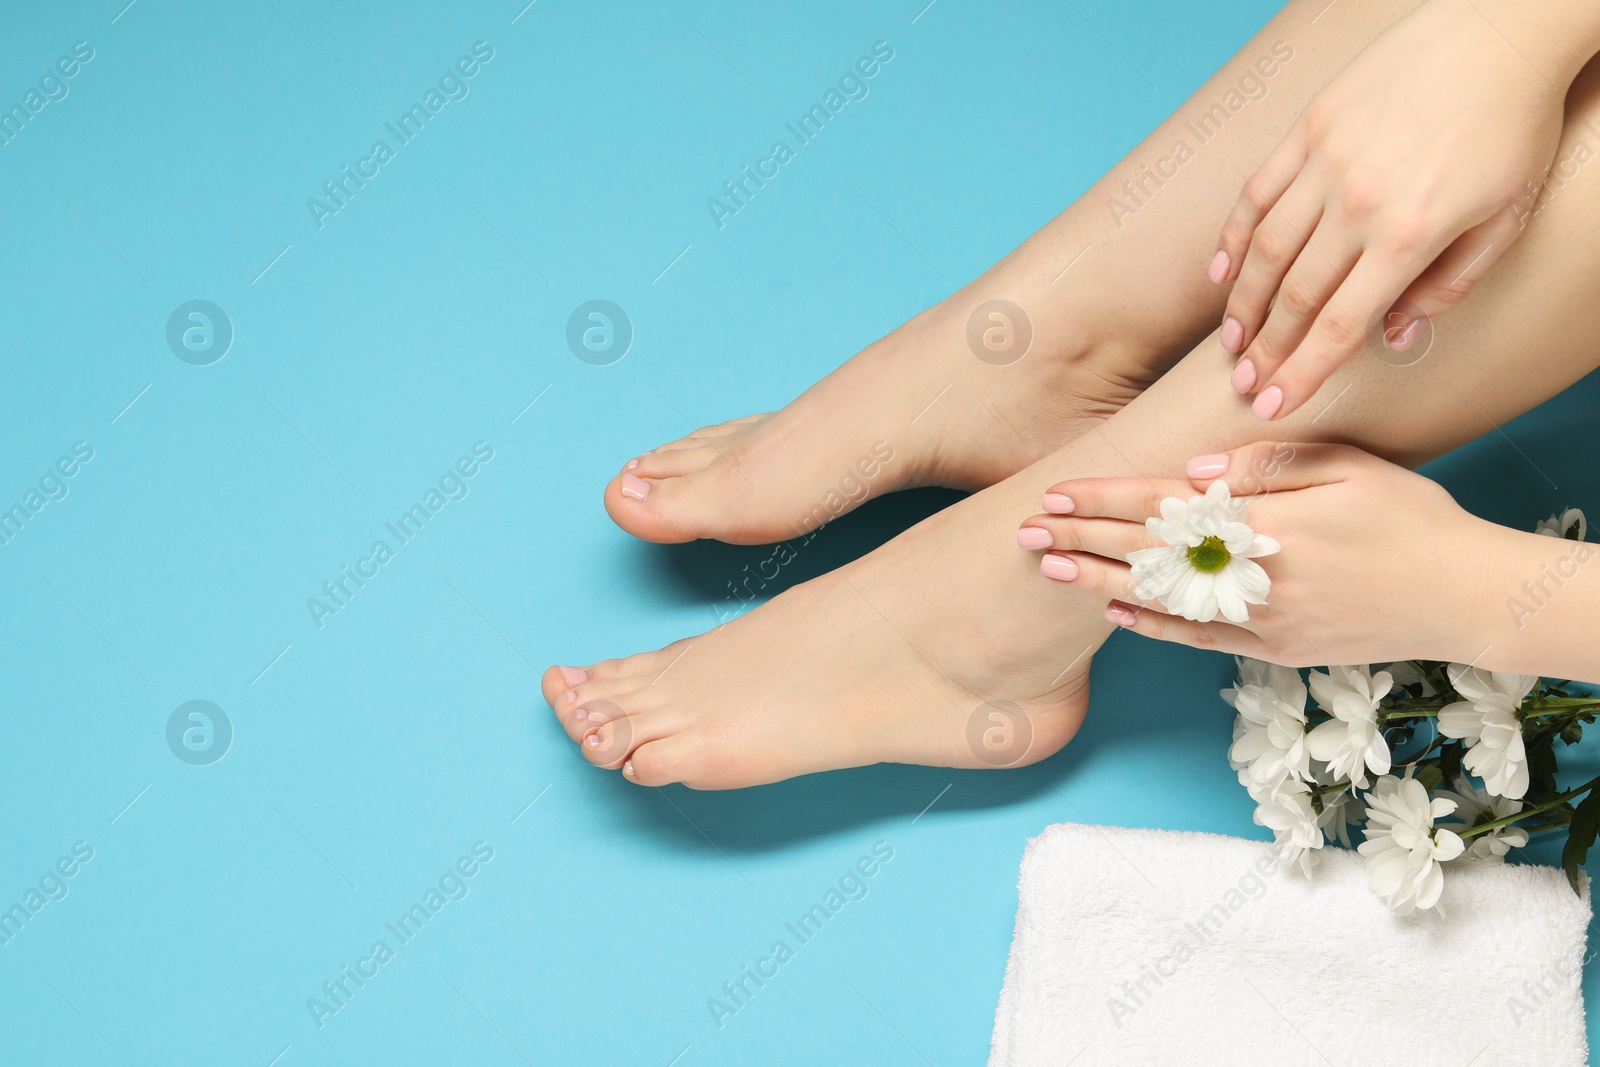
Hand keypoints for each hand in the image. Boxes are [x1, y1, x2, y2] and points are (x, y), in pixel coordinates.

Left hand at [1016, 442, 1501, 666]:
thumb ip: (1271, 464)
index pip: (1166, 507)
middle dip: (1082, 539)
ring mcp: (1264, 620)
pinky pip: (1199, 639)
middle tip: (1024, 528)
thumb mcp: (1352, 468)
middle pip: (1150, 553)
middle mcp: (1258, 576)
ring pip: (1162, 600)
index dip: (1105, 500)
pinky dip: (1152, 625)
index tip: (1055, 493)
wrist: (1465, 597)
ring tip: (1048, 567)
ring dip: (1100, 582)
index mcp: (1271, 524)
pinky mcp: (1276, 650)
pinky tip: (1113, 611)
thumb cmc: (1413, 520)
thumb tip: (1198, 468)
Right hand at [1211, 0, 1598, 420]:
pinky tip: (1222, 271)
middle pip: (1294, 296)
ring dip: (1243, 302)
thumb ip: (1447, 286)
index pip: (1340, 325)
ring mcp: (1327, 161)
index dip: (1302, 372)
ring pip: (1266, 249)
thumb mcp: (1504, 220)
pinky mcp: (1310, 127)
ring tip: (1233, 339)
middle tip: (1246, 383)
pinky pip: (1257, 193)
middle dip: (1266, 349)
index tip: (1275, 404)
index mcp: (1410, 234)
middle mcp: (1359, 202)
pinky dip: (1234, 237)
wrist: (1499, 33)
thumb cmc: (1511, 128)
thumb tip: (1394, 337)